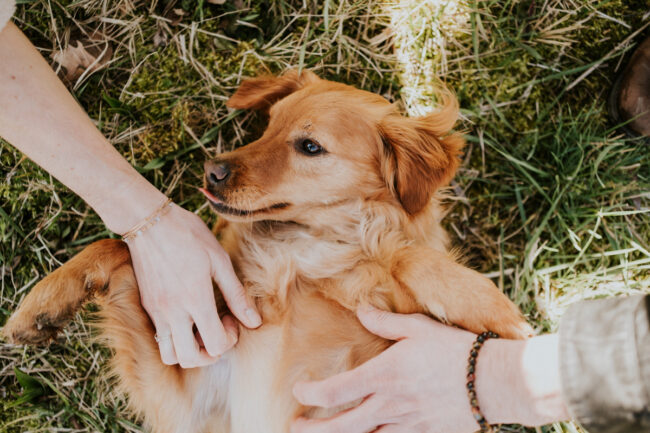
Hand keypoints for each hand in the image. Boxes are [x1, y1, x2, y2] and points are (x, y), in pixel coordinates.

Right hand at [127, 204, 261, 367]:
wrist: (149, 220)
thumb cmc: (188, 234)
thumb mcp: (219, 260)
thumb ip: (236, 294)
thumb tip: (254, 322)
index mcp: (196, 299)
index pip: (216, 344)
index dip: (230, 339)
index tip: (231, 318)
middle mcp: (173, 312)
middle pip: (192, 358)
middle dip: (211, 353)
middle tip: (218, 329)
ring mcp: (157, 312)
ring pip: (171, 355)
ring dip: (189, 351)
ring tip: (200, 329)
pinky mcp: (147, 307)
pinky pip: (160, 339)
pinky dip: (175, 340)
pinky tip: (187, 318)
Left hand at [291, 307, 567, 432]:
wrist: (494, 382)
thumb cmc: (455, 350)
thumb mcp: (418, 328)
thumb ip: (385, 323)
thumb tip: (362, 310)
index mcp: (384, 376)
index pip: (336, 390)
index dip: (311, 393)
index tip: (298, 391)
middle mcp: (390, 404)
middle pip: (343, 425)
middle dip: (314, 428)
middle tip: (294, 426)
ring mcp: (407, 423)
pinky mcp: (425, 432)